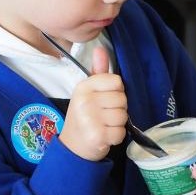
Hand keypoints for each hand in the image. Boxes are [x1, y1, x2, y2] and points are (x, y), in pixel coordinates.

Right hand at [58, 47, 127, 161]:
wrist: (72, 146)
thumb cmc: (84, 116)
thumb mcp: (87, 92)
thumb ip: (97, 72)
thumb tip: (100, 48)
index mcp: (84, 86)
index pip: (117, 81)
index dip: (116, 92)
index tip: (104, 100)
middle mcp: (85, 101)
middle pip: (122, 99)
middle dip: (117, 109)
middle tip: (103, 116)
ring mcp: (90, 119)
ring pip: (123, 116)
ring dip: (117, 124)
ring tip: (103, 126)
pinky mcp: (97, 136)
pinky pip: (121, 132)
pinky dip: (116, 137)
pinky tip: (104, 136)